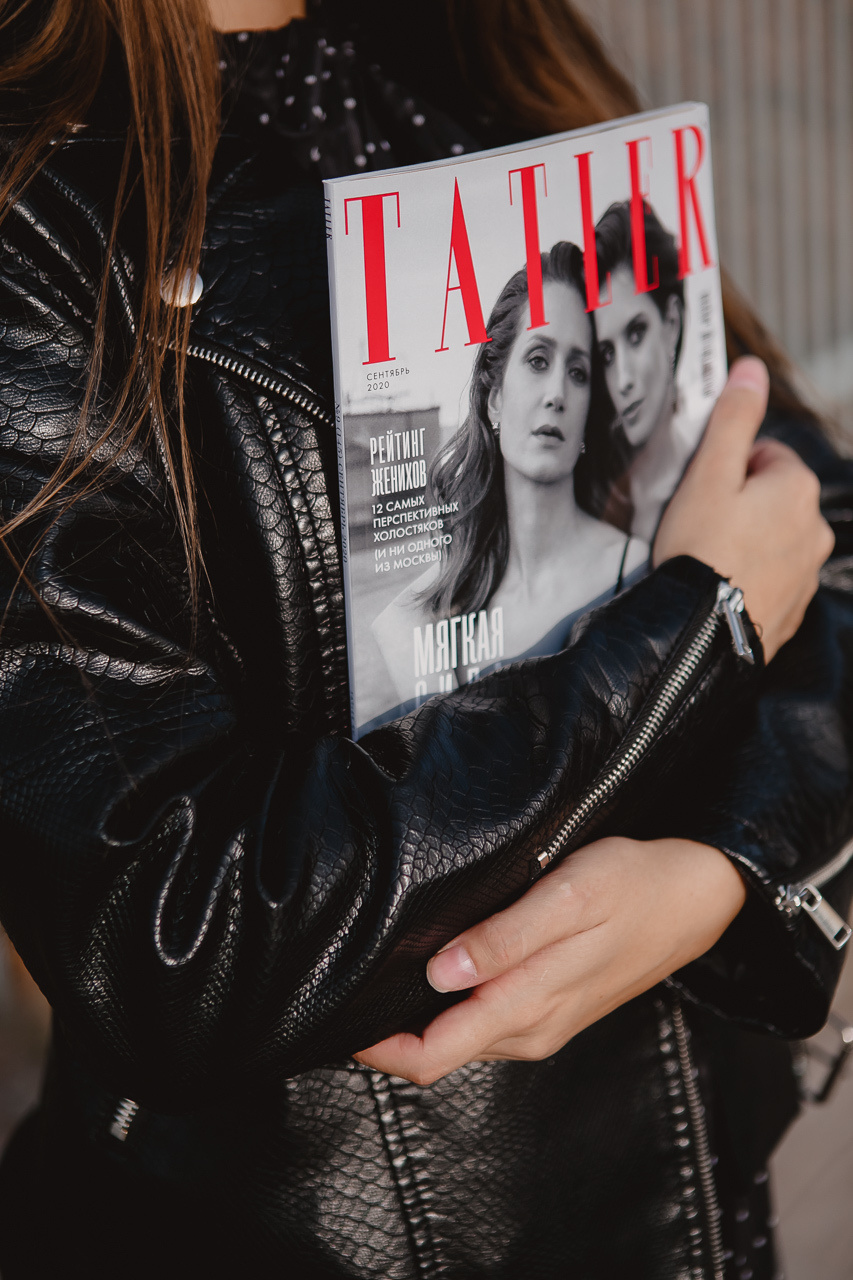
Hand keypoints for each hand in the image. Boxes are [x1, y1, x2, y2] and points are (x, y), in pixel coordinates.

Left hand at [354, 837, 745, 1084]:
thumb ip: (507, 940)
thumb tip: (441, 973)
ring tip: (377, 977)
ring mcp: (541, 1024)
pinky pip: (483, 1024)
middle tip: (341, 991)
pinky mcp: (549, 1008)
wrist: (695, 898)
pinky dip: (448, 1009)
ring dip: (416, 1020)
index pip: (432, 1053)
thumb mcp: (570, 898)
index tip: (336, 1015)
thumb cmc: (632, 885)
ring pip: (459, 1040)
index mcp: (528, 1007)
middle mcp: (530, 1029)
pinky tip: (431, 975)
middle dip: (385, 1033)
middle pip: (438, 1053)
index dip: (377, 1046)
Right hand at [653, 357, 833, 660]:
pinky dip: (748, 575)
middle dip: (739, 505)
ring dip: (745, 541)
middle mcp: (814, 528)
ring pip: (772, 538)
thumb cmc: (700, 550)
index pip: (764, 456)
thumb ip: (733, 419)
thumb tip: (751, 371)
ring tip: (709, 556)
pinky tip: (720, 582)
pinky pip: (770, 577)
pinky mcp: (793, 606)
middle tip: (701, 524)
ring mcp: (807, 571)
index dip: (726, 469)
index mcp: (798, 488)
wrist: (699, 631)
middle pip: (771, 498)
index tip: (703, 492)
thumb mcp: (708, 474)